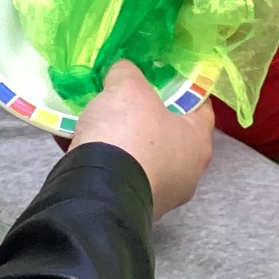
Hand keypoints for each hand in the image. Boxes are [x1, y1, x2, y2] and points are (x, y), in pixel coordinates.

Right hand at [71, 61, 213, 220]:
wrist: (96, 191)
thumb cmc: (128, 134)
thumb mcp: (127, 87)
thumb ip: (128, 72)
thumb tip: (123, 72)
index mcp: (198, 142)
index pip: (200, 106)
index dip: (183, 86)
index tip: (164, 73)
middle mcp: (186, 173)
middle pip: (169, 132)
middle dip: (146, 114)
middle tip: (125, 95)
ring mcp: (160, 194)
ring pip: (142, 155)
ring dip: (121, 138)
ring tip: (95, 119)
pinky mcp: (132, 206)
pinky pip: (119, 172)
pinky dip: (103, 158)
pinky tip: (78, 142)